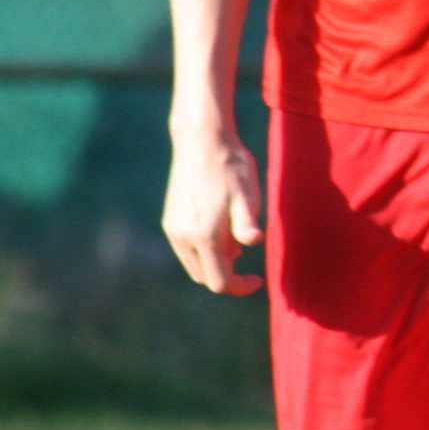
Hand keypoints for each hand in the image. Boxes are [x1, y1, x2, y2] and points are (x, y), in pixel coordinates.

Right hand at [161, 123, 263, 295]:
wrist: (202, 142)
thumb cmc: (231, 168)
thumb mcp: (247, 196)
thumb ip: (246, 224)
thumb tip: (253, 243)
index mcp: (204, 236)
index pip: (219, 282)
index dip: (240, 287)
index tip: (257, 279)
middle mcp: (183, 237)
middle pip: (206, 276)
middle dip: (228, 273)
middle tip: (246, 251)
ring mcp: (173, 229)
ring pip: (195, 263)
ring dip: (216, 261)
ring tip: (235, 236)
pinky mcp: (170, 220)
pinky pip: (187, 249)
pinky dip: (204, 249)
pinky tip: (221, 227)